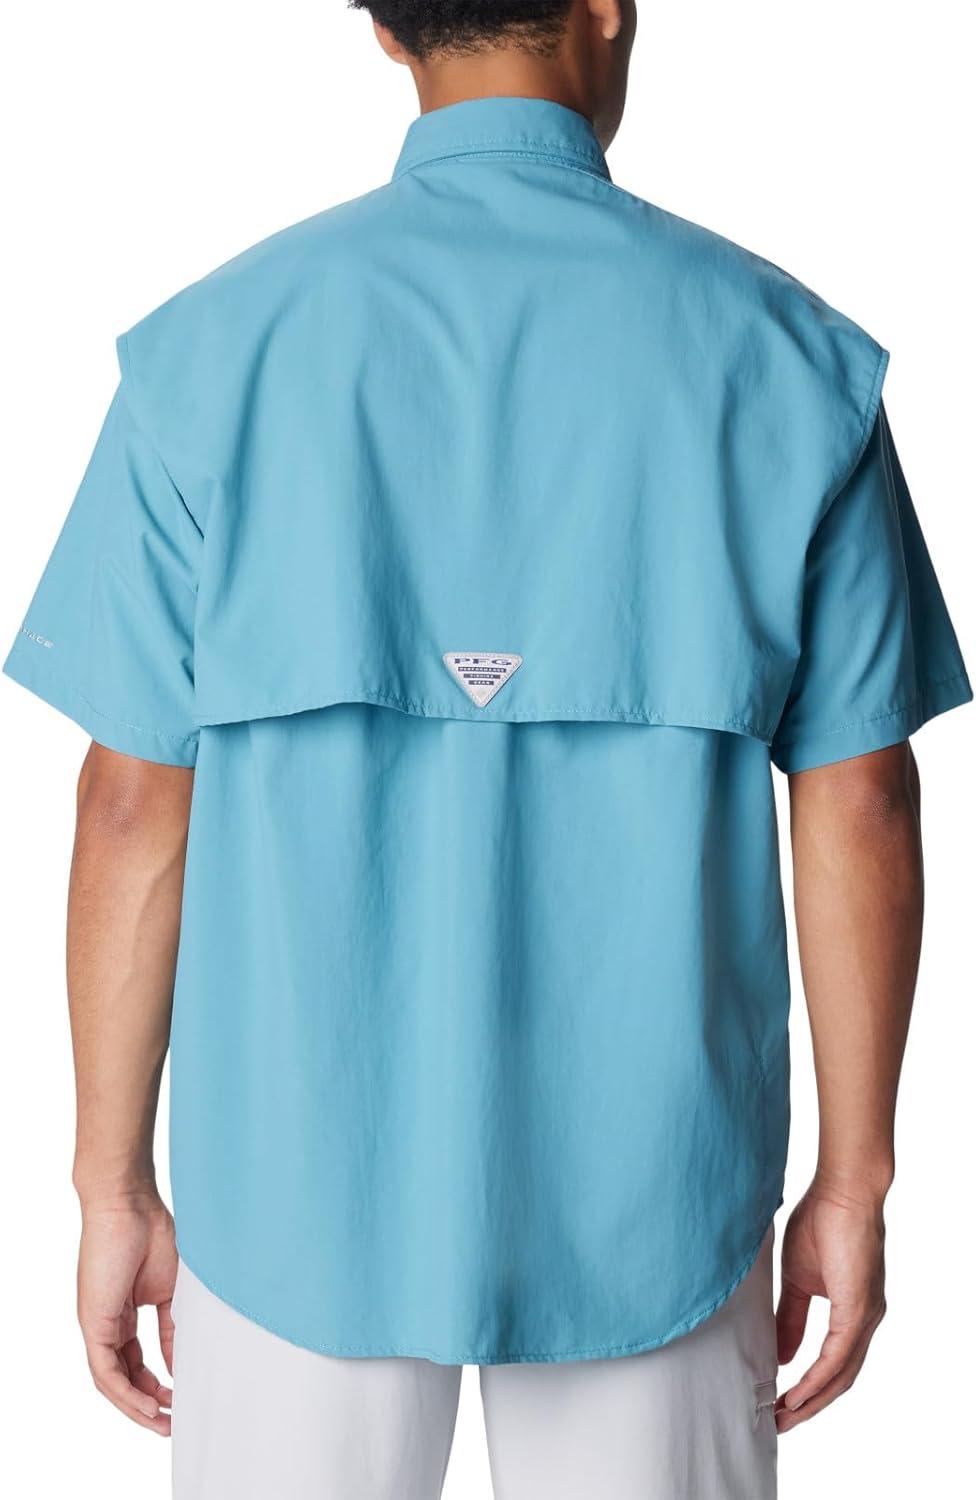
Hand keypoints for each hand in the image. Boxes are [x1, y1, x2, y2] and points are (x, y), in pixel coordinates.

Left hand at [77, 1188, 176, 1434]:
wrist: (130, 1203)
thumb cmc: (153, 1232)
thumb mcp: (172, 1289)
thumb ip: (173, 1327)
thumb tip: (180, 1363)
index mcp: (123, 1314)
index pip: (136, 1362)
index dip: (157, 1385)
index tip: (182, 1398)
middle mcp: (106, 1324)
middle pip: (122, 1378)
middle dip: (147, 1405)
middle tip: (172, 1423)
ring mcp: (97, 1325)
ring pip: (111, 1382)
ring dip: (137, 1408)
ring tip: (163, 1422)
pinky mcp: (94, 1323)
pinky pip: (105, 1371)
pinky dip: (126, 1393)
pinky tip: (148, 1406)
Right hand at [775, 1178, 886, 1432]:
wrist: (842, 1191)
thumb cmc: (821, 1221)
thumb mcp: (798, 1278)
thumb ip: (790, 1316)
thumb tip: (782, 1354)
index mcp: (852, 1313)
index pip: (833, 1365)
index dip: (809, 1389)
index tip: (780, 1405)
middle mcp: (865, 1321)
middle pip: (840, 1380)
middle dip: (809, 1406)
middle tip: (779, 1424)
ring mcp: (865, 1317)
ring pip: (841, 1376)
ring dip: (811, 1401)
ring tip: (783, 1416)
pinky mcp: (859, 1309)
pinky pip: (838, 1357)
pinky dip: (817, 1379)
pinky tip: (796, 1391)